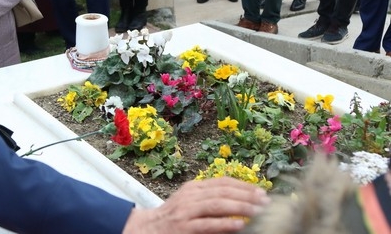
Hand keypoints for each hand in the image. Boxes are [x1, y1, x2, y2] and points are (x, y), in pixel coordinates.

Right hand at [122, 177, 269, 233]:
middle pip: (223, 191)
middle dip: (246, 195)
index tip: (261, 191)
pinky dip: (225, 223)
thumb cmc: (173, 218)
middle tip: (265, 201)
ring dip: (241, 207)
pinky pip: (208, 224)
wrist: (147, 229)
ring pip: (217, 205)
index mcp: (193, 188)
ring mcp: (187, 212)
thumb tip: (239, 201)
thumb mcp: (189, 203)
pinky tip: (240, 224)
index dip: (243, 185)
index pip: (222, 182)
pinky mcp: (184, 227)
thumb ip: (209, 200)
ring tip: (258, 211)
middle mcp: (190, 196)